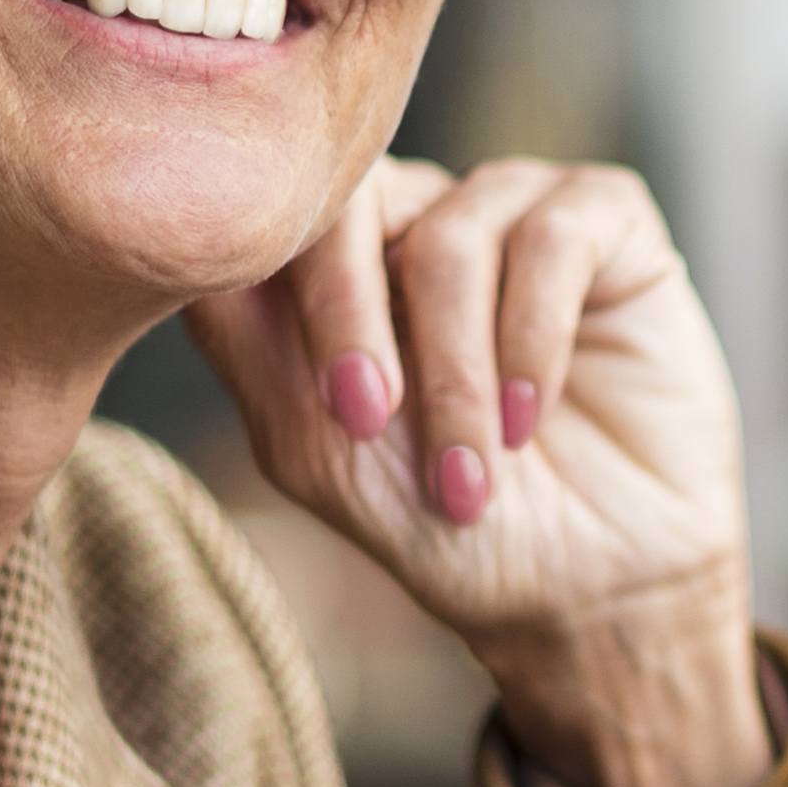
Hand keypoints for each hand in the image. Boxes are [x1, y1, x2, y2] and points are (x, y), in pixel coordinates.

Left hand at [188, 157, 776, 786]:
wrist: (588, 587)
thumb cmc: (449, 525)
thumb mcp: (319, 448)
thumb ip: (248, 344)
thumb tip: (181, 248)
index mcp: (340, 257)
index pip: (281, 221)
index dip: (294, 300)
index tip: (345, 414)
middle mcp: (419, 213)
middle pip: (352, 198)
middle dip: (352, 315)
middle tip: (375, 421)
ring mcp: (513, 209)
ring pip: (453, 236)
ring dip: (458, 371)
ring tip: (474, 469)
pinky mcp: (607, 219)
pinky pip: (554, 237)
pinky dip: (536, 339)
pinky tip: (532, 417)